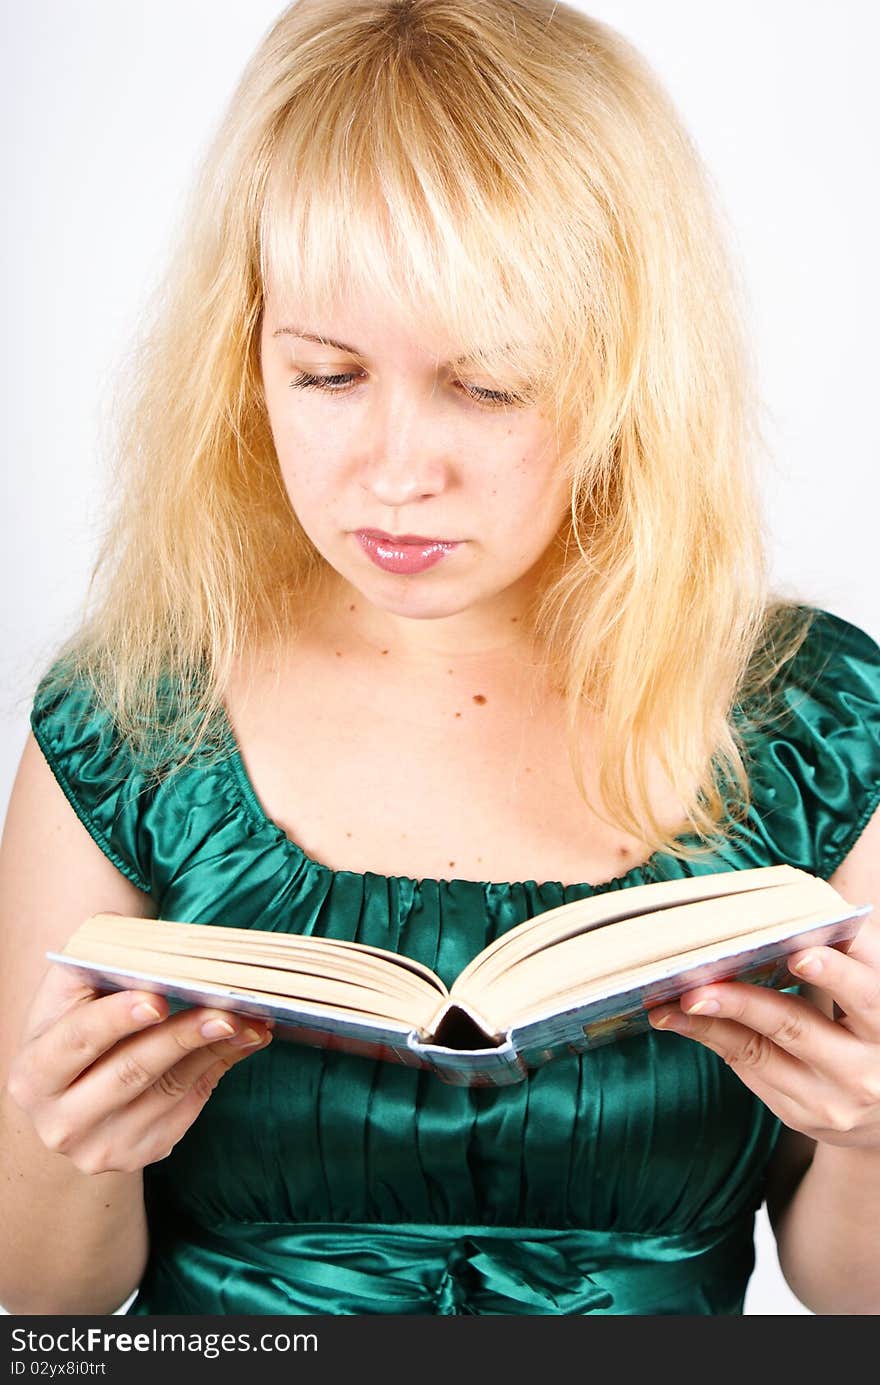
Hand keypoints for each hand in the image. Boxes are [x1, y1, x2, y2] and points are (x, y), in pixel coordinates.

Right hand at [6, 960, 272, 1173]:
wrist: (69, 1095)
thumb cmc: (75, 1026)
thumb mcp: (69, 995)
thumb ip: (99, 964)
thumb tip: (158, 946)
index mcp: (34, 1074)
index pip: (77, 1041)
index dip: (116, 1019)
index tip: (157, 999)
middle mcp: (61, 1121)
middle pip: (130, 1072)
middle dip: (182, 1037)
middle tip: (227, 1013)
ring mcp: (100, 1146)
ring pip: (169, 1091)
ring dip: (216, 1050)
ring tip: (252, 1021)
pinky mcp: (139, 1154)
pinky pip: (188, 1107)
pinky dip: (221, 1068)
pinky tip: (244, 1041)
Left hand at [647, 922, 879, 1148]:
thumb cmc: (872, 1029)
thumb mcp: (874, 993)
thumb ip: (851, 954)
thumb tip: (802, 905)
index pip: (866, 995)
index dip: (834, 974)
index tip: (799, 955)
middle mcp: (865, 1067)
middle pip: (797, 1027)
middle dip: (743, 1003)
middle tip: (697, 989)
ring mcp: (832, 1098)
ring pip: (759, 1052)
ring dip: (708, 1023)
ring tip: (670, 1003)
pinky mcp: (801, 1114)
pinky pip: (750, 1070)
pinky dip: (712, 1039)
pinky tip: (680, 1020)